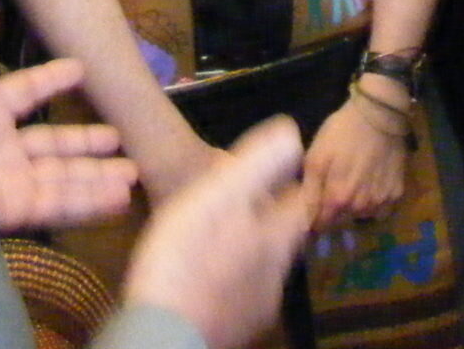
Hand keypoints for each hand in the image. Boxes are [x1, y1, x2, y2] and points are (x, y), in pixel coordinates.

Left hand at [0, 0, 138, 232]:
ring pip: (62, 177)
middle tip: (118, 137)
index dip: (50, 81)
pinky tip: (120, 196)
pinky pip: (60, 204)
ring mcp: (6, 181)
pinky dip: (92, 201)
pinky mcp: (12, 210)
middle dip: (84, 141)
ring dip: (97, 175)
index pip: (22, 93)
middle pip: (51, 144)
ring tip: (133, 172)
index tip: (79, 69)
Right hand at [127, 116, 311, 348]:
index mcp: (277, 239)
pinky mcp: (233, 330)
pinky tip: (205, 275)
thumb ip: (259, 165)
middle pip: (282, 237)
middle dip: (265, 218)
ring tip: (218, 237)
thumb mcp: (219, 197)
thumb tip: (292, 134)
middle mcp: (277, 276)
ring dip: (247, 248)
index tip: (271, 174)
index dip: (288, 185)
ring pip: (262, 267)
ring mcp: (256, 308)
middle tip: (236, 203)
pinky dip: (229, 279)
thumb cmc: (187, 259)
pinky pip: (239, 295)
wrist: (162, 334)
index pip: (301, 203)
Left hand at [300, 88, 410, 230]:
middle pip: (342, 222)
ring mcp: (382, 201)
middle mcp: (361, 208)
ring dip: (354, 208)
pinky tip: (371, 184)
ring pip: (362, 216)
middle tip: (333, 190)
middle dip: (335, 213)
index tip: (314, 208)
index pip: (323, 226)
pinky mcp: (397, 192)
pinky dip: (374, 202)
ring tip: (353, 184)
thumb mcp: (315, 157)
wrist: (378, 115)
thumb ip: (309, 192)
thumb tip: (305, 221)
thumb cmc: (341, 133)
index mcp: (338, 200)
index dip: (316, 219)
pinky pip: (381, 208)